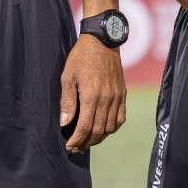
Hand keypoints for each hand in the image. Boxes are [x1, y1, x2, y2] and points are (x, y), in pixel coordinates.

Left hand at [59, 34, 127, 151]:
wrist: (103, 41)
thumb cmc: (81, 57)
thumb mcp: (67, 77)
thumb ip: (67, 101)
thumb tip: (65, 123)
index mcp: (92, 95)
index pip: (85, 127)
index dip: (77, 140)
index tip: (69, 146)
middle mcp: (107, 98)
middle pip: (99, 131)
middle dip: (86, 143)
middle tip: (76, 147)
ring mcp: (117, 96)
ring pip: (111, 127)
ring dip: (99, 138)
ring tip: (88, 140)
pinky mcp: (123, 93)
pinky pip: (121, 118)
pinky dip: (112, 128)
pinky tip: (103, 129)